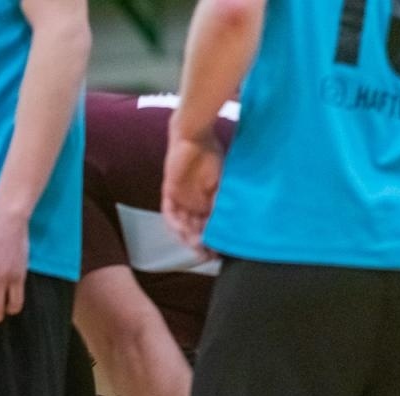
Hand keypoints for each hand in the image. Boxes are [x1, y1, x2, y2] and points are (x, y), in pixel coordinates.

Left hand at [162, 129, 224, 251]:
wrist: (195, 137)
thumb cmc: (212, 156)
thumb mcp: (222, 183)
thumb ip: (222, 202)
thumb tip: (230, 223)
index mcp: (206, 202)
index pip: (209, 226)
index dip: (214, 240)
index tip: (220, 253)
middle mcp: (192, 205)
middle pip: (195, 230)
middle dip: (201, 244)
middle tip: (208, 256)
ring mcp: (180, 200)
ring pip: (182, 225)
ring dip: (188, 237)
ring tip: (197, 247)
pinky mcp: (169, 193)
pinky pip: (169, 214)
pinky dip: (175, 223)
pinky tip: (183, 232)